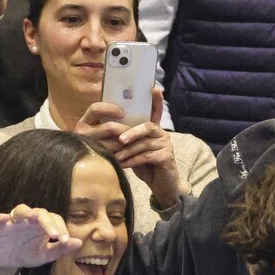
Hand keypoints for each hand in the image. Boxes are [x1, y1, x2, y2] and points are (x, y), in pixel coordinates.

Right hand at [0, 204, 81, 274]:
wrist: (4, 262)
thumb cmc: (26, 254)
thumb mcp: (44, 255)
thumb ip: (60, 249)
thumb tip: (79, 243)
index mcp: (42, 225)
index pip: (55, 220)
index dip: (61, 228)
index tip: (65, 241)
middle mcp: (29, 219)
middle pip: (41, 213)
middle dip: (49, 222)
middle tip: (55, 234)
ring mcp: (14, 221)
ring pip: (21, 210)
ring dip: (28, 213)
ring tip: (34, 217)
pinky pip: (0, 219)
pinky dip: (2, 218)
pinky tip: (4, 219)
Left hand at [77, 89, 188, 205]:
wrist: (163, 187)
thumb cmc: (147, 168)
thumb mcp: (135, 151)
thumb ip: (128, 141)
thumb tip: (108, 133)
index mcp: (155, 130)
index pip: (156, 111)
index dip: (156, 100)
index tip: (154, 87)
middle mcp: (162, 134)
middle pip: (147, 126)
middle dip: (131, 133)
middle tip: (119, 140)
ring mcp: (166, 145)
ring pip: (144, 143)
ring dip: (128, 151)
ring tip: (116, 157)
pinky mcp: (167, 157)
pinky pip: (147, 156)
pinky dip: (134, 161)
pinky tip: (124, 165)